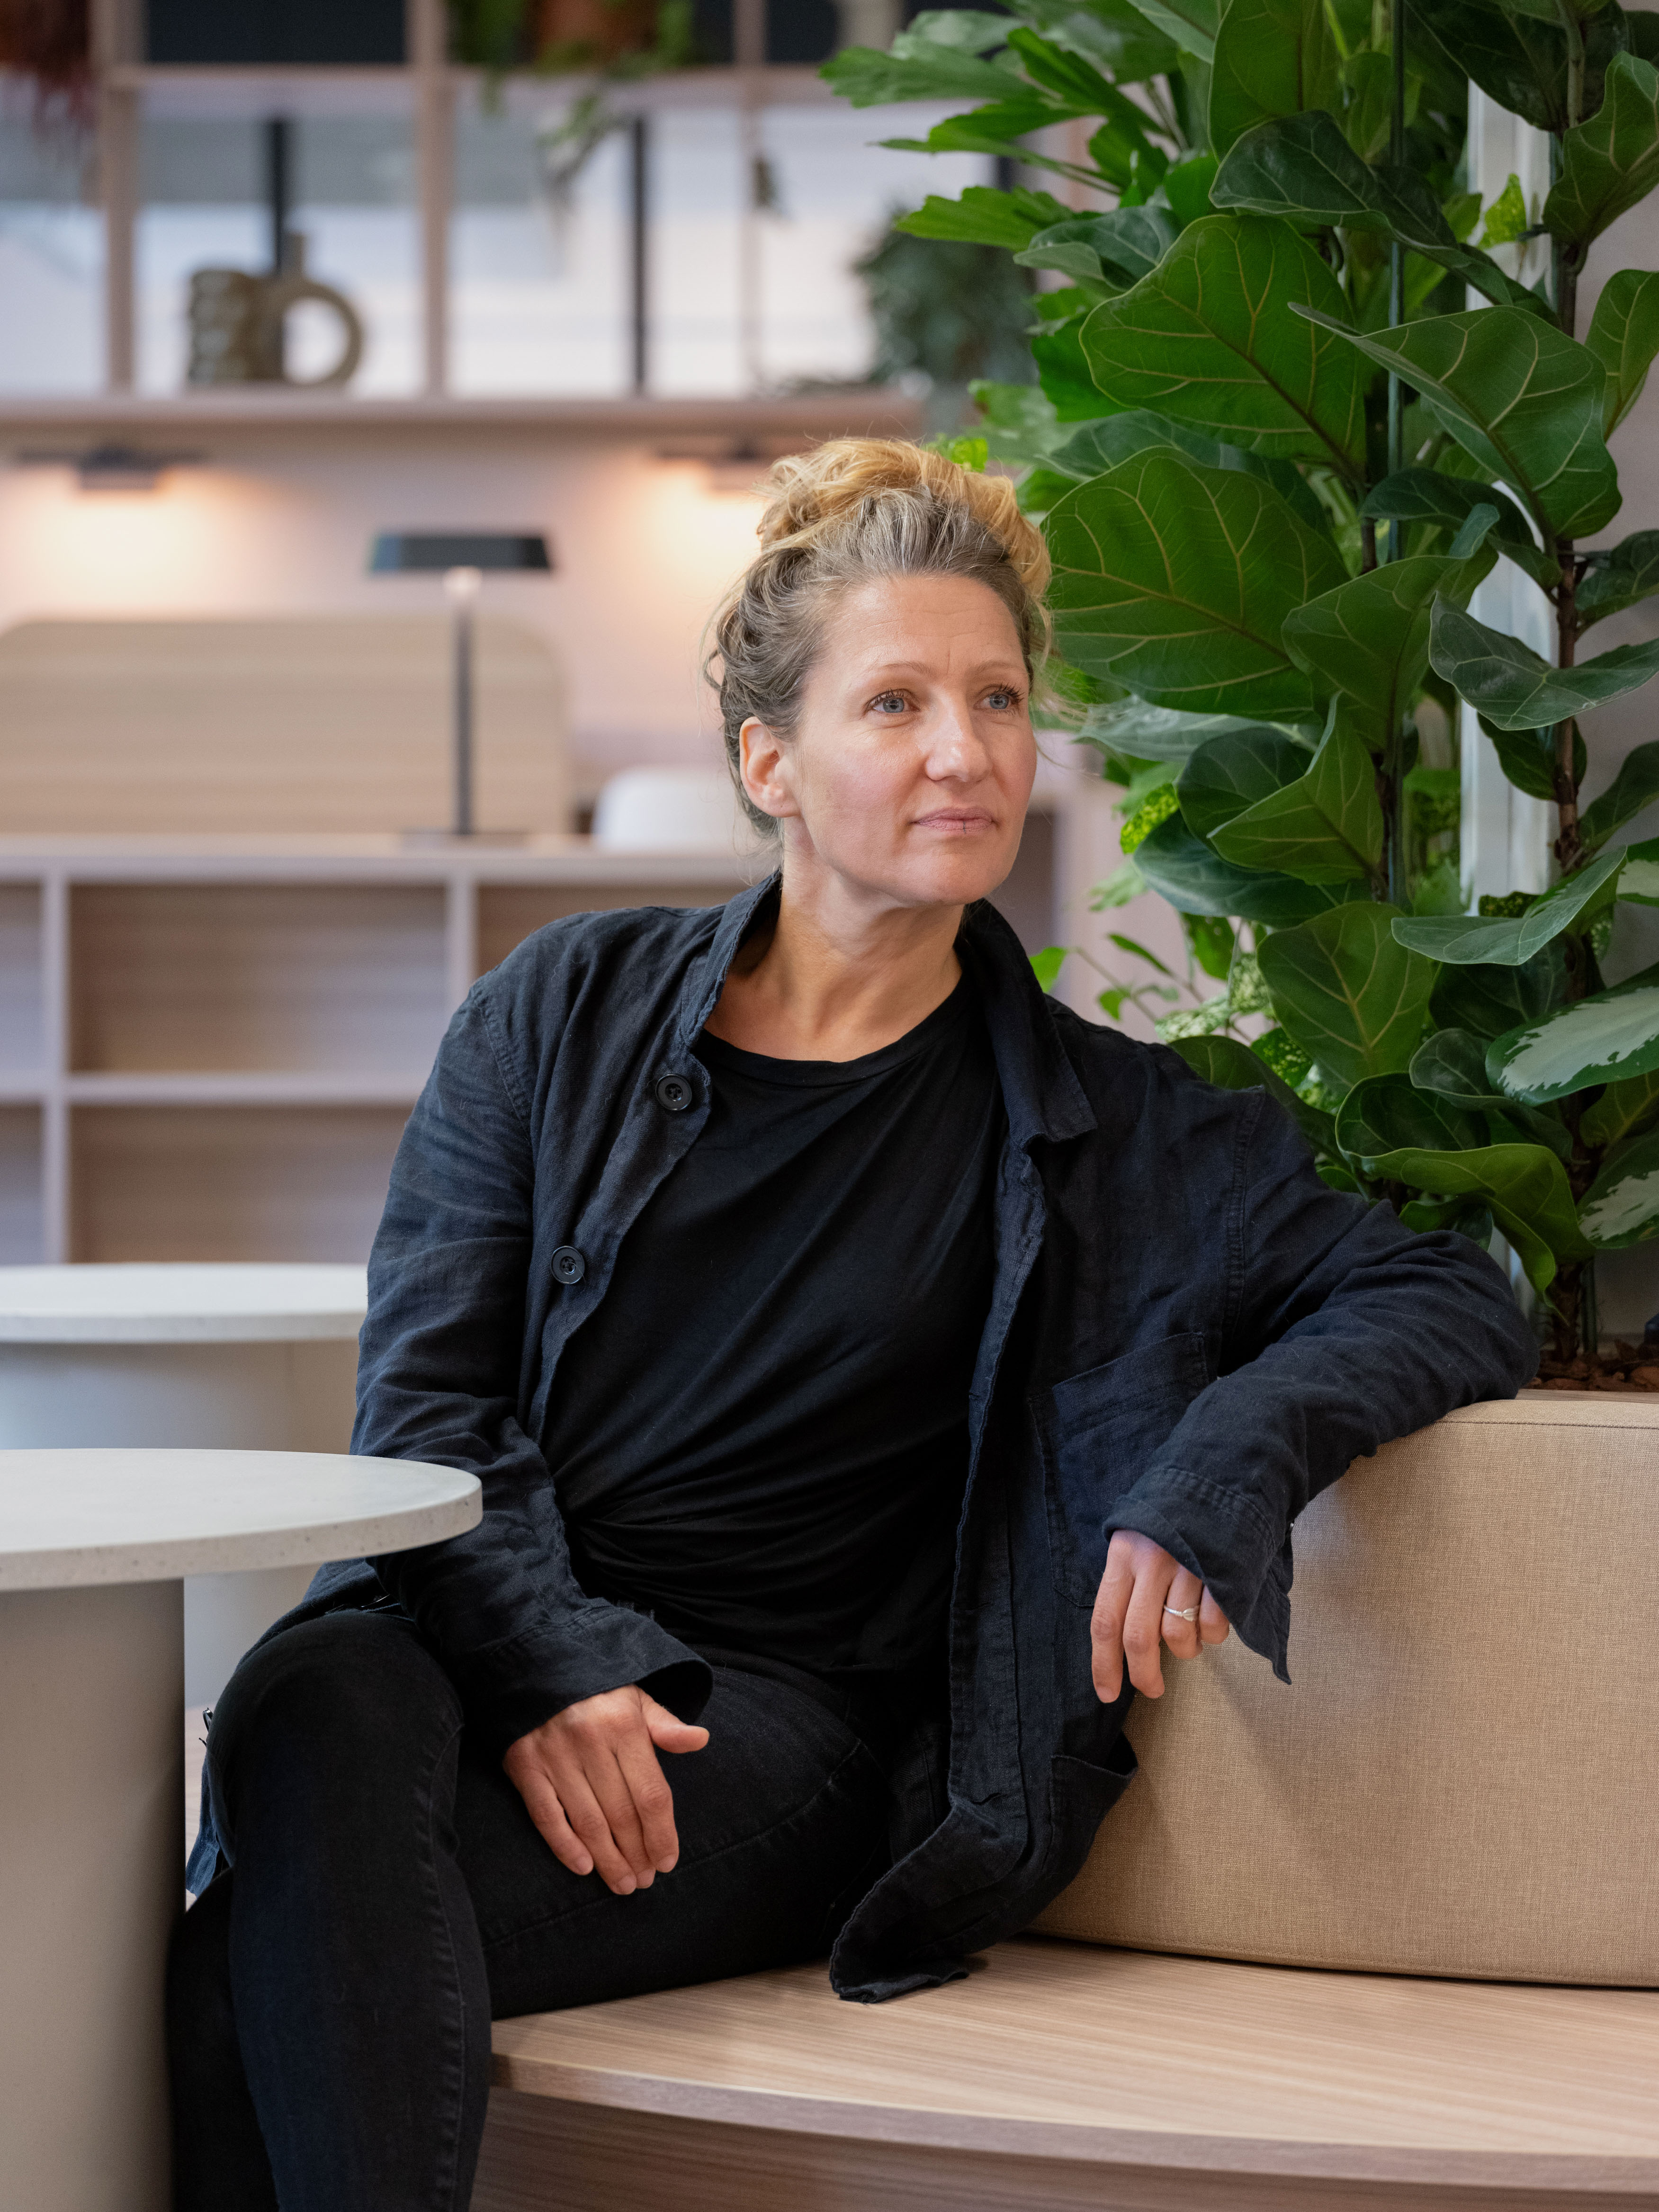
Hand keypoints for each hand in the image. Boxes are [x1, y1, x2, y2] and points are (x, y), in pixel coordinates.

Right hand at [503, 1685, 708, 1895]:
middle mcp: (589, 1741)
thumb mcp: (635, 1697)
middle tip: (644, 1881)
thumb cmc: (595, 1689)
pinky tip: (583, 1867)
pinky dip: (564, 1845)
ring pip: (587, 1821)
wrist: (536, 1665)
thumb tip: (700, 1739)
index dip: (662, 1834)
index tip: (667, 1862)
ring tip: (622, 1883)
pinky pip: (546, 1815)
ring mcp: (554, 1755)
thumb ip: (665, 1725)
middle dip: (637, 1854)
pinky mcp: (524, 1764)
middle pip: (621, 1814)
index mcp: (624, 1725)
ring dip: (607, 1860)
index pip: (652, 1794)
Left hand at [1091, 1530, 1229, 1703]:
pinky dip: (1213, 1634)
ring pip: (1177, 1635)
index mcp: (1122, 1556)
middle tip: (1152, 1689)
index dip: (1103, 1664)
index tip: (1107, 1694)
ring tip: (1190, 1638)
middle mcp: (1150, 1562)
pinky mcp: (1221, 1572)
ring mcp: (1187, 1566)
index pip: (1104, 1621)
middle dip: (1144, 1674)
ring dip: (1185, 1650)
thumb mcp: (1136, 1542)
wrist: (1220, 1478)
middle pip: (1138, 1637)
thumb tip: (1126, 1644)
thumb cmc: (1172, 1519)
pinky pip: (1213, 1625)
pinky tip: (1213, 1617)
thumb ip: (1128, 1585)